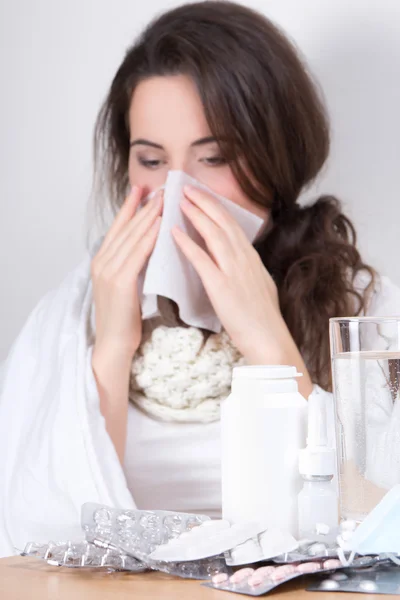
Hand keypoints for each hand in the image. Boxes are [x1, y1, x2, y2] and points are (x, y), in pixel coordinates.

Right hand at [91, 186, 162, 362]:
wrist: (114, 344)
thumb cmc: (123, 319)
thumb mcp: (125, 285)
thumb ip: (131, 265)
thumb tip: (148, 246)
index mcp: (102, 261)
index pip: (117, 227)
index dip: (129, 206)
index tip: (142, 188)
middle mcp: (102, 262)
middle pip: (125, 227)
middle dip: (142, 206)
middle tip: (158, 187)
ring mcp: (108, 271)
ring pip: (131, 237)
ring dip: (148, 216)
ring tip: (163, 199)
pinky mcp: (119, 282)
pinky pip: (137, 254)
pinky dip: (148, 237)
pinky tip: (160, 224)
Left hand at [171, 185, 310, 385]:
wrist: (269, 339)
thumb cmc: (263, 319)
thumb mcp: (260, 286)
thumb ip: (248, 270)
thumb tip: (241, 261)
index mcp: (252, 259)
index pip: (232, 225)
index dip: (216, 207)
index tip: (201, 196)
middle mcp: (244, 259)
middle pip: (223, 222)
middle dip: (204, 202)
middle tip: (186, 187)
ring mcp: (234, 271)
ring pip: (214, 234)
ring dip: (196, 214)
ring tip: (180, 201)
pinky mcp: (222, 287)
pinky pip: (202, 260)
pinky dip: (187, 243)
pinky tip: (173, 233)